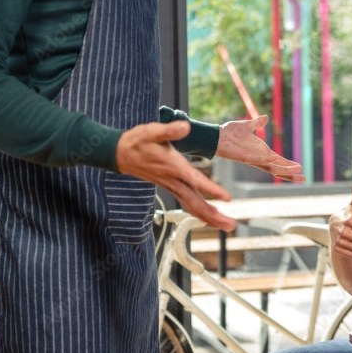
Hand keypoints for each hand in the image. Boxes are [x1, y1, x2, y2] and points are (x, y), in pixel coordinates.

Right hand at [116, 121, 235, 230]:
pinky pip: (187, 204)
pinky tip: (211, 218)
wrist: (120, 153)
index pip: (195, 180)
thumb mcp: (152, 131)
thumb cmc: (137, 141)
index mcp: (173, 167)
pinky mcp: (170, 188)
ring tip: (227, 225)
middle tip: (231, 225)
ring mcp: (172, 186)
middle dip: (214, 215)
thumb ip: (170, 130)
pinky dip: (200, 213)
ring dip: (210, 218)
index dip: (211, 189)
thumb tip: (185, 127)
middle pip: (196, 203)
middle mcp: (173, 180)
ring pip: (192, 207)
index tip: (227, 198)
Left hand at [217, 115, 304, 181]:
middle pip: (278, 170)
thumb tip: (266, 118)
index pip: (278, 162)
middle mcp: (259, 159)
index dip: (288, 165)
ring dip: (286, 170)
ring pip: (274, 169)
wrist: (217, 135)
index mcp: (261, 153)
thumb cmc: (229, 132)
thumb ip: (257, 123)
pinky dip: (274, 164)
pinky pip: (264, 162)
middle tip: (304, 179)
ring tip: (299, 172)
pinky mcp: (249, 158)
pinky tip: (284, 164)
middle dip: (291, 174)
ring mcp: (254, 159)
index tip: (300, 168)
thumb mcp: (247, 126)